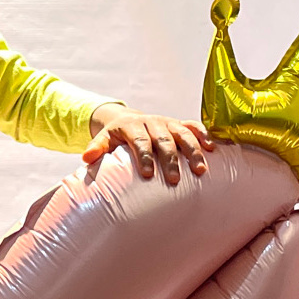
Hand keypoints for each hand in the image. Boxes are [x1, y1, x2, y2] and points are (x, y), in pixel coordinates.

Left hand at [84, 105, 213, 184]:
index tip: (147, 174)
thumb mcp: (103, 139)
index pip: (139, 141)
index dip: (143, 157)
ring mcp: (168, 122)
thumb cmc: (116, 136)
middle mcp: (152, 122)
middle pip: (163, 140)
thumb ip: (97, 148)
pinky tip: (212, 149)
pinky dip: (203, 135)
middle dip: (170, 160)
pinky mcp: (179, 123)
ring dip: (192, 151)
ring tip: (200, 171)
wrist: (127, 118)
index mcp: (132, 126)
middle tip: (175, 180)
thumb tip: (86, 158)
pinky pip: (193, 126)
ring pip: (183, 133)